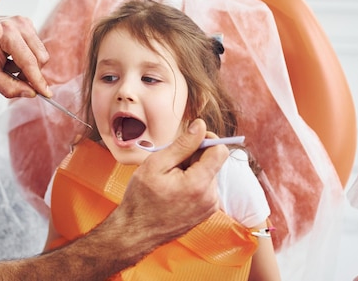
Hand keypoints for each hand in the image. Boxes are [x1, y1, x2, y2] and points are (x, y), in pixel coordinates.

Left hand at [0, 15, 50, 97]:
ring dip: (27, 66)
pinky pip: (36, 49)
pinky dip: (26, 58)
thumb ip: (8, 87)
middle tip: (13, 77)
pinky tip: (11, 56)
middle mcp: (20, 25)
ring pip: (40, 54)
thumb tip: (31, 93)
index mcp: (8, 34)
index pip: (29, 61)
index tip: (46, 94)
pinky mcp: (27, 24)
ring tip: (8, 64)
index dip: (38, 80)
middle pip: (40, 58)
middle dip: (30, 73)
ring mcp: (25, 23)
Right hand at [103, 119, 228, 259]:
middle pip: (212, 162)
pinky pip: (205, 188)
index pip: (220, 151)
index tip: (190, 140)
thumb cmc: (141, 198)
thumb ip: (182, 144)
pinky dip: (192, 183)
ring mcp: (210, 207)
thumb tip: (200, 126)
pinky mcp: (206, 212)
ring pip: (208, 174)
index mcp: (199, 183)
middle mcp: (211, 197)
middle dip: (193, 157)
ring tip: (169, 179)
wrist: (136, 231)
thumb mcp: (156, 164)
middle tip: (170, 164)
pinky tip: (173, 189)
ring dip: (191, 170)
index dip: (207, 140)